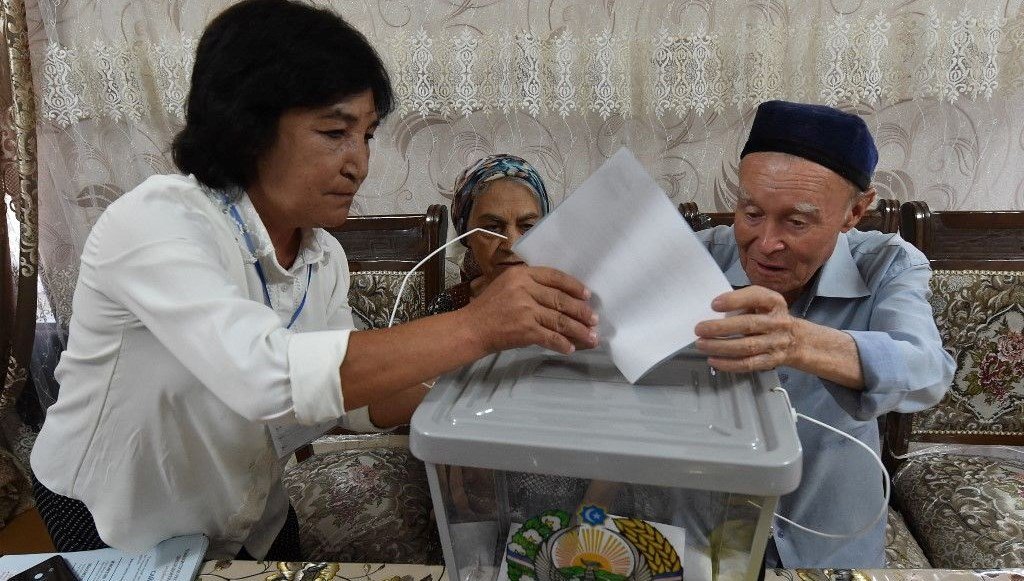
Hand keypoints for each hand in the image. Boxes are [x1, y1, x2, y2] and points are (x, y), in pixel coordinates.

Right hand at [465, 266, 598, 354]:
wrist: (471, 329)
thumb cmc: (488, 308)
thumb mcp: (506, 284)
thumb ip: (529, 284)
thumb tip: (561, 296)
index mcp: (521, 274)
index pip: (555, 276)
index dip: (574, 286)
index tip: (587, 295)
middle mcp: (525, 288)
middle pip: (561, 300)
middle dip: (581, 311)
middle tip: (594, 319)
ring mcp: (525, 309)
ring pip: (560, 320)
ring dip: (578, 330)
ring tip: (591, 337)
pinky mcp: (525, 329)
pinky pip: (551, 337)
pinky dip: (562, 344)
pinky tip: (571, 348)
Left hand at [693, 286, 800, 371]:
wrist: (796, 340)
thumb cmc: (769, 317)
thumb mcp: (763, 303)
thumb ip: (743, 302)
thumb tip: (712, 310)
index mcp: (774, 303)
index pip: (757, 297)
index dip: (735, 300)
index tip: (714, 304)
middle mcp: (778, 322)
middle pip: (748, 325)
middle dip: (721, 328)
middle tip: (699, 329)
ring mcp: (775, 343)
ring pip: (746, 347)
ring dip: (721, 347)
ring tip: (702, 345)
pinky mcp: (771, 361)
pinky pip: (748, 364)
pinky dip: (729, 364)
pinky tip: (713, 361)